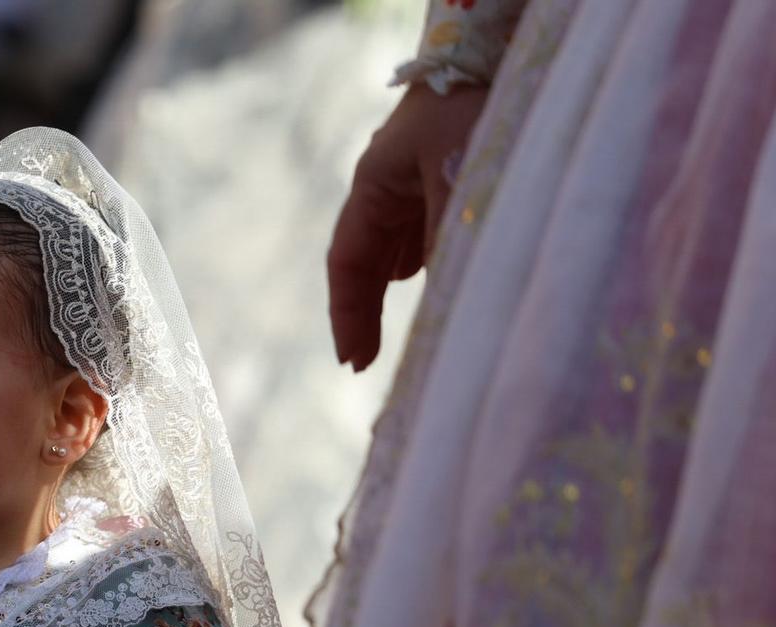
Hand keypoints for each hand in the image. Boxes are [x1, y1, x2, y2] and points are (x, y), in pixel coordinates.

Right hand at [328, 82, 488, 370]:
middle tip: (364, 365)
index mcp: (374, 185)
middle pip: (365, 263)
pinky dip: (424, 263)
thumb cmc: (473, 103)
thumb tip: (443, 294)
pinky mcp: (437, 179)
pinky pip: (421, 233)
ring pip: (393, 250)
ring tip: (398, 334)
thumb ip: (448, 235)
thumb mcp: (461, 173)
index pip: (348, 262)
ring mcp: (409, 183)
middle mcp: (384, 188)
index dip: (348, 314)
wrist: (492, 48)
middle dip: (364, 312)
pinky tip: (436, 278)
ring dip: (392, 290)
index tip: (353, 360)